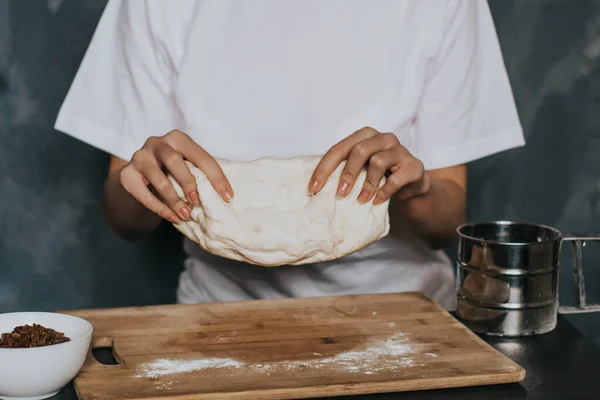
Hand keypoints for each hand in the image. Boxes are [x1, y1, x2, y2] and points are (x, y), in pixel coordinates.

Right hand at [119, 129, 232, 223]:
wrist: (139, 179)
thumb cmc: (171, 173)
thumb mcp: (186, 167)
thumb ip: (201, 173)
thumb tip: (226, 195)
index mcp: (177, 138)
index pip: (200, 155)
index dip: (216, 176)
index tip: (228, 196)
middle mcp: (156, 142)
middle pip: (173, 160)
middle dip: (188, 182)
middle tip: (198, 202)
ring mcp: (139, 157)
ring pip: (157, 177)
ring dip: (174, 198)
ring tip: (186, 214)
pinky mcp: (127, 174)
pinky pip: (143, 193)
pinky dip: (159, 207)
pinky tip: (172, 217)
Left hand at [309, 127, 429, 204]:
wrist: (411, 185)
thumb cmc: (379, 176)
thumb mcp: (360, 170)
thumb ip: (342, 170)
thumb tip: (314, 187)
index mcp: (365, 136)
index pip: (339, 149)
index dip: (324, 168)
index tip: (313, 188)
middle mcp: (383, 138)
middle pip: (359, 150)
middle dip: (347, 174)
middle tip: (340, 194)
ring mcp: (400, 150)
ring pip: (377, 162)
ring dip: (367, 185)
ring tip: (361, 200)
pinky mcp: (414, 165)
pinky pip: (396, 178)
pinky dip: (384, 192)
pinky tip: (377, 201)